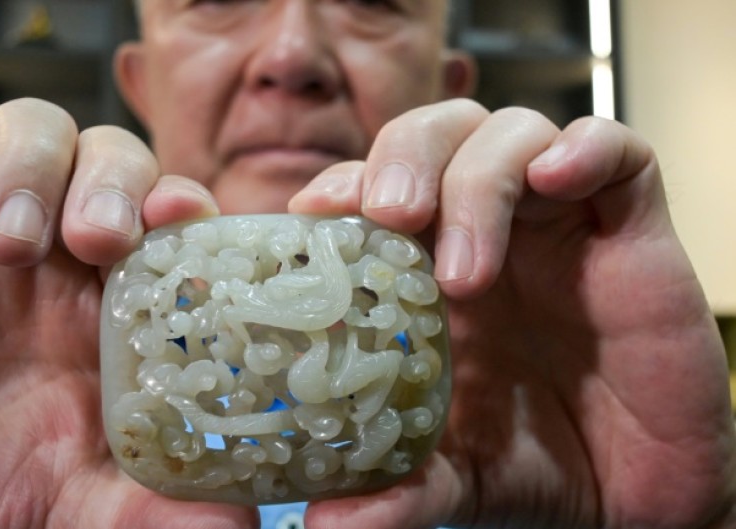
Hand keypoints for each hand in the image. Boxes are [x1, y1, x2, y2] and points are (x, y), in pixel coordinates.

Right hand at [0, 99, 256, 528]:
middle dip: (112, 179)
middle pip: (106, 155)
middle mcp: (44, 259)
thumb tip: (239, 527)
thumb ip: (151, 509)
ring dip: (27, 166)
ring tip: (6, 242)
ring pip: (20, 131)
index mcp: (103, 308)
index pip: (166, 215)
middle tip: (98, 239)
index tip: (185, 219)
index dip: (183, 203)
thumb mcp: (73, 508)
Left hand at [291, 99, 735, 528]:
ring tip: (465, 269)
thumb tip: (321, 524)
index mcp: (429, 270)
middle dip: (405, 158)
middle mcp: (489, 232)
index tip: (312, 214)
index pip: (375, 186)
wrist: (641, 497)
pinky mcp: (629, 228)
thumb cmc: (540, 463)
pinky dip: (583, 149)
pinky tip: (555, 179)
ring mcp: (559, 222)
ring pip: (510, 133)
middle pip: (436, 134)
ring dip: (478, 180)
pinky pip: (616, 151)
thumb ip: (396, 491)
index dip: (342, 183)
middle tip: (388, 214)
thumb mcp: (454, 475)